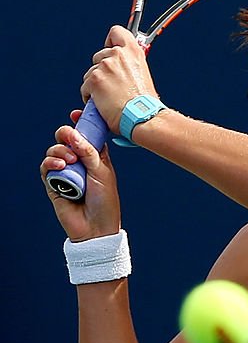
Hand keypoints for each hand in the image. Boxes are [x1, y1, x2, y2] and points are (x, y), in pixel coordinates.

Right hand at [40, 110, 121, 241]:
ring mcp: (66, 173)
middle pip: (67, 140)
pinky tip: (58, 165)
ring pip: (55, 151)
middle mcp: (80, 163)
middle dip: (66, 134)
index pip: (86, 135)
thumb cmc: (105, 201)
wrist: (96, 228)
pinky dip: (50, 163)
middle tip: (69, 136)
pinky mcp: (53, 184)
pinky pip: (46, 167)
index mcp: (96, 157)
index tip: (76, 114)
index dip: (80, 124)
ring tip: (69, 160)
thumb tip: (74, 133)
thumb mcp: (102, 172)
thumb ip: (89, 151)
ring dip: (59, 150)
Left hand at [81, 26, 158, 132]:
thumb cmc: (145, 103)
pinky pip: (85, 88)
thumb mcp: (142, 75)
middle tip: (112, 86)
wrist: (143, 116)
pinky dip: (90, 97)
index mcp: (133, 51)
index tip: (111, 49)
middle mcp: (118, 55)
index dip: (110, 41)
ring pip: (90, 73)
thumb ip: (129, 66)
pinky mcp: (94, 80)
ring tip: (108, 99)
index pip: (116, 32)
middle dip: (101, 70)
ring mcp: (105, 67)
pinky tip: (102, 105)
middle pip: (99, 56)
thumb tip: (122, 70)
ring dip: (95, 85)